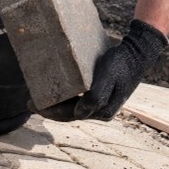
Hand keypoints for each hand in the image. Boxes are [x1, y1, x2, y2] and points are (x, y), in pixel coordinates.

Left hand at [36, 19, 168, 120]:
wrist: (139, 54)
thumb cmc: (121, 63)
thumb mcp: (107, 76)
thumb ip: (95, 97)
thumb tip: (79, 114)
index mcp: (102, 110)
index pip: (70, 115)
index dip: (50, 111)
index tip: (33, 104)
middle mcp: (102, 111)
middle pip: (70, 114)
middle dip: (50, 111)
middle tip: (30, 103)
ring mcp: (103, 104)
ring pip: (74, 109)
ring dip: (57, 106)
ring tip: (40, 98)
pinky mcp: (102, 95)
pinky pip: (79, 101)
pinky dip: (66, 99)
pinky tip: (58, 92)